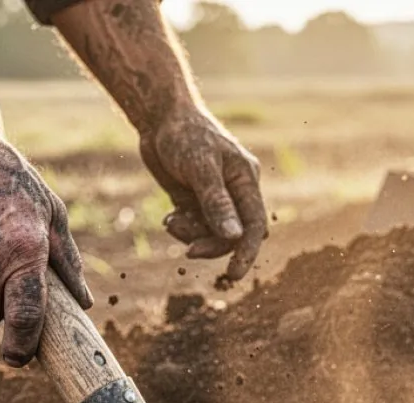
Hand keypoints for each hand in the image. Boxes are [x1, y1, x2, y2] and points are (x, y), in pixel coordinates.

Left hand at [139, 109, 266, 283]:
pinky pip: (194, 227)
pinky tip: (169, 219)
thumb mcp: (201, 168)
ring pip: (210, 233)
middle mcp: (234, 192)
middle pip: (233, 234)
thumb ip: (216, 203)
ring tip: (172, 223)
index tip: (233, 274)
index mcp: (246, 181)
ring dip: (192, 235)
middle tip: (188, 252)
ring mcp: (214, 198)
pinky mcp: (195, 200)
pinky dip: (182, 229)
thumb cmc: (184, 135)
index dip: (247, 252)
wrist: (159, 117)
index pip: (255, 225)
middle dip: (212, 246)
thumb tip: (234, 238)